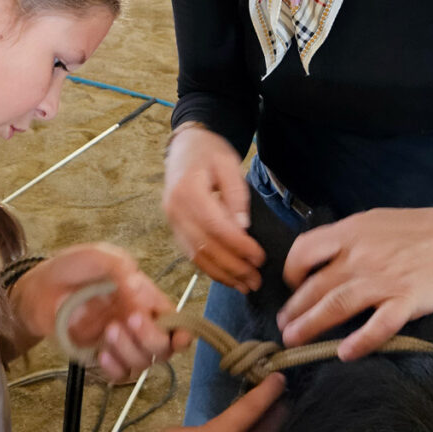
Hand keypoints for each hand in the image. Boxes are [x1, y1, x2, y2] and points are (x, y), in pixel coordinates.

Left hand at [11, 244, 187, 378]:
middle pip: (164, 346)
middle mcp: (138, 322)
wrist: (38, 290)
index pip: (175, 319)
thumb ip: (119, 267)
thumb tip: (138, 286)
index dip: (183, 330)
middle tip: (129, 318)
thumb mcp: (97, 256)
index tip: (177, 335)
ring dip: (130, 349)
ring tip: (108, 330)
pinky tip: (100, 353)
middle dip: (152, 336)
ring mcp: (121, 342)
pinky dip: (115, 368)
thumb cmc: (71, 268)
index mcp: (145, 296)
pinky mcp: (101, 358)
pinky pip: (120, 375)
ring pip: (144, 363)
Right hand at [162, 126, 264, 291]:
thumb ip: (236, 193)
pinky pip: (191, 254)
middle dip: (233, 267)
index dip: (239, 246)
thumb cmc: (210, 152)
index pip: (215, 227)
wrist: (185, 146)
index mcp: (188, 191)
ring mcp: (172, 221)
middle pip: (205, 246)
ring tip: (245, 285)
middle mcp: (175, 209)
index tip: (260, 257)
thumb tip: (243, 227)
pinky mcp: (174, 228)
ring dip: (222, 275)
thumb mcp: (228, 163)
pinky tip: (228, 277)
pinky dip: (210, 269)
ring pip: (196, 256)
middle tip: (257, 279)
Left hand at [277, 195, 432, 358]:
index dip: (292, 271)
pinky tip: (345, 353)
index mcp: (349, 233)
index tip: (292, 287)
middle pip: (316, 285)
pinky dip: (361, 340)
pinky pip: (379, 324)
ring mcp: (383, 279)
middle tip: (282, 327)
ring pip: (337, 304)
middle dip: (294, 308)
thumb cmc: (414, 228)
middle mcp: (360, 256)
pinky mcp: (407, 299)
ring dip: (312, 325)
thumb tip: (319, 260)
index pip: (304, 250)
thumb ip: (345, 240)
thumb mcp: (371, 222)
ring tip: (293, 340)